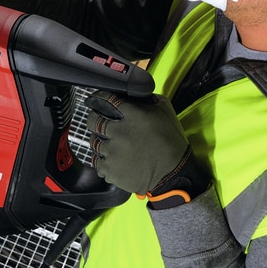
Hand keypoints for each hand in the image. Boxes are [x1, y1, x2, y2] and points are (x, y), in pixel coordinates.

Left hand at [85, 91, 209, 207]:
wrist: (174, 173)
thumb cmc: (171, 141)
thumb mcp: (164, 111)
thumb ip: (146, 99)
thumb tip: (133, 94)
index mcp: (132, 114)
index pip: (105, 99)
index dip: (98, 98)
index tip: (96, 100)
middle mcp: (119, 131)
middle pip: (92, 120)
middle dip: (94, 119)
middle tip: (99, 123)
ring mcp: (112, 151)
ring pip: (93, 141)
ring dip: (100, 142)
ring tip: (112, 145)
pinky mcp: (110, 169)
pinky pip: (96, 161)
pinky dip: (103, 161)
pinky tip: (113, 160)